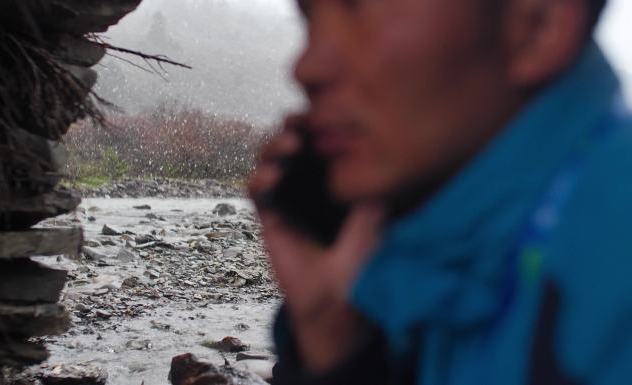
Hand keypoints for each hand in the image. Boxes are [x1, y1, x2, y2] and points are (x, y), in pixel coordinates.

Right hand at [249, 115, 383, 371]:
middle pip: (292, 141)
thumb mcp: (374, 216)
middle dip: (293, 126)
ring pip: (270, 158)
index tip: (324, 112)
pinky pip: (256, 190)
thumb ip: (368, 184)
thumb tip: (371, 146)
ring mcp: (286, 196)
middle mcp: (308, 181)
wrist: (337, 298)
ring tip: (290, 146)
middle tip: (300, 121)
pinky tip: (272, 178)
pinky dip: (259, 178)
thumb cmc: (362, 258)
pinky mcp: (269, 215)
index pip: (321, 140)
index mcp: (333, 176)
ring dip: (274, 146)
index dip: (318, 123)